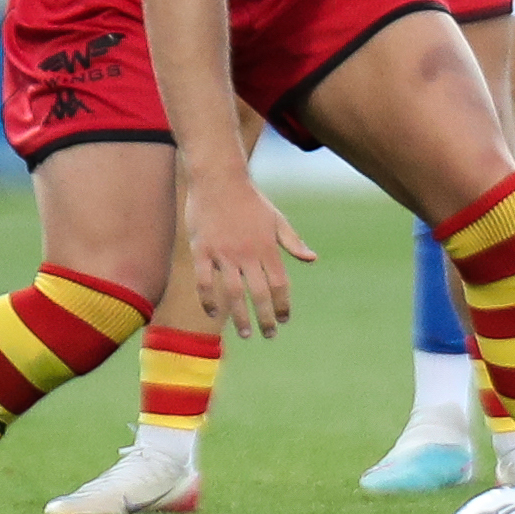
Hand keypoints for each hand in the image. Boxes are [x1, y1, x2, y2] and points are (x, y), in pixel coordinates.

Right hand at [186, 174, 317, 338]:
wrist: (219, 178)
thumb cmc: (250, 200)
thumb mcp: (276, 219)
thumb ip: (293, 242)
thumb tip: (312, 260)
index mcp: (267, 247)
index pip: (280, 283)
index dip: (283, 304)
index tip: (284, 320)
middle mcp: (247, 253)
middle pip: (259, 293)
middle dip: (266, 318)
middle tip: (269, 336)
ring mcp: (223, 252)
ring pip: (233, 293)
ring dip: (240, 317)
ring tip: (246, 334)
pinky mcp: (202, 250)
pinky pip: (205, 282)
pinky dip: (209, 300)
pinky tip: (215, 314)